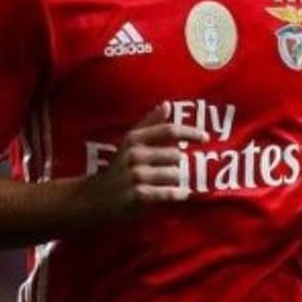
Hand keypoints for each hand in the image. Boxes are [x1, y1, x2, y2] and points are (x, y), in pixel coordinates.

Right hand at [80, 102, 208, 220]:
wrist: (96, 197)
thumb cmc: (118, 168)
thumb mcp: (129, 143)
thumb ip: (149, 123)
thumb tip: (166, 104)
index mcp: (134, 139)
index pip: (168, 130)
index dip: (189, 132)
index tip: (206, 137)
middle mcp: (134, 155)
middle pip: (175, 155)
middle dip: (177, 165)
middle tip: (169, 171)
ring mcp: (136, 175)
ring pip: (174, 175)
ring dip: (176, 181)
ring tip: (165, 184)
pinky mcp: (138, 195)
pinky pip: (168, 193)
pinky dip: (176, 194)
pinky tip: (179, 194)